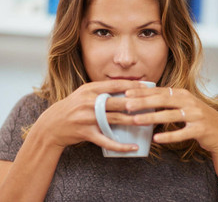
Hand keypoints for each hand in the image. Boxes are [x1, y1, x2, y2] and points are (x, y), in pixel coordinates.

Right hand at [31, 80, 145, 151]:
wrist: (51, 125)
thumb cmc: (72, 107)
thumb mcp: (83, 93)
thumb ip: (101, 90)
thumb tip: (125, 88)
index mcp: (89, 90)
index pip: (115, 85)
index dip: (132, 86)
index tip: (146, 86)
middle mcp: (89, 102)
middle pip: (117, 102)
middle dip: (136, 103)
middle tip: (152, 104)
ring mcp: (87, 118)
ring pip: (115, 119)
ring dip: (133, 121)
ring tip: (148, 122)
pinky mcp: (86, 133)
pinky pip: (107, 141)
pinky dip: (121, 145)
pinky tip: (133, 147)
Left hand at [125, 87, 217, 153]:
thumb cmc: (199, 117)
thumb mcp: (184, 104)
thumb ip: (168, 101)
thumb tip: (145, 98)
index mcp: (183, 94)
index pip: (159, 91)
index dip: (142, 92)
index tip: (126, 93)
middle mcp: (189, 102)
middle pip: (163, 100)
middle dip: (143, 102)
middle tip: (126, 105)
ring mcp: (195, 115)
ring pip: (170, 116)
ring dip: (151, 118)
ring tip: (136, 120)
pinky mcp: (200, 129)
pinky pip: (182, 133)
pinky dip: (169, 136)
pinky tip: (156, 138)